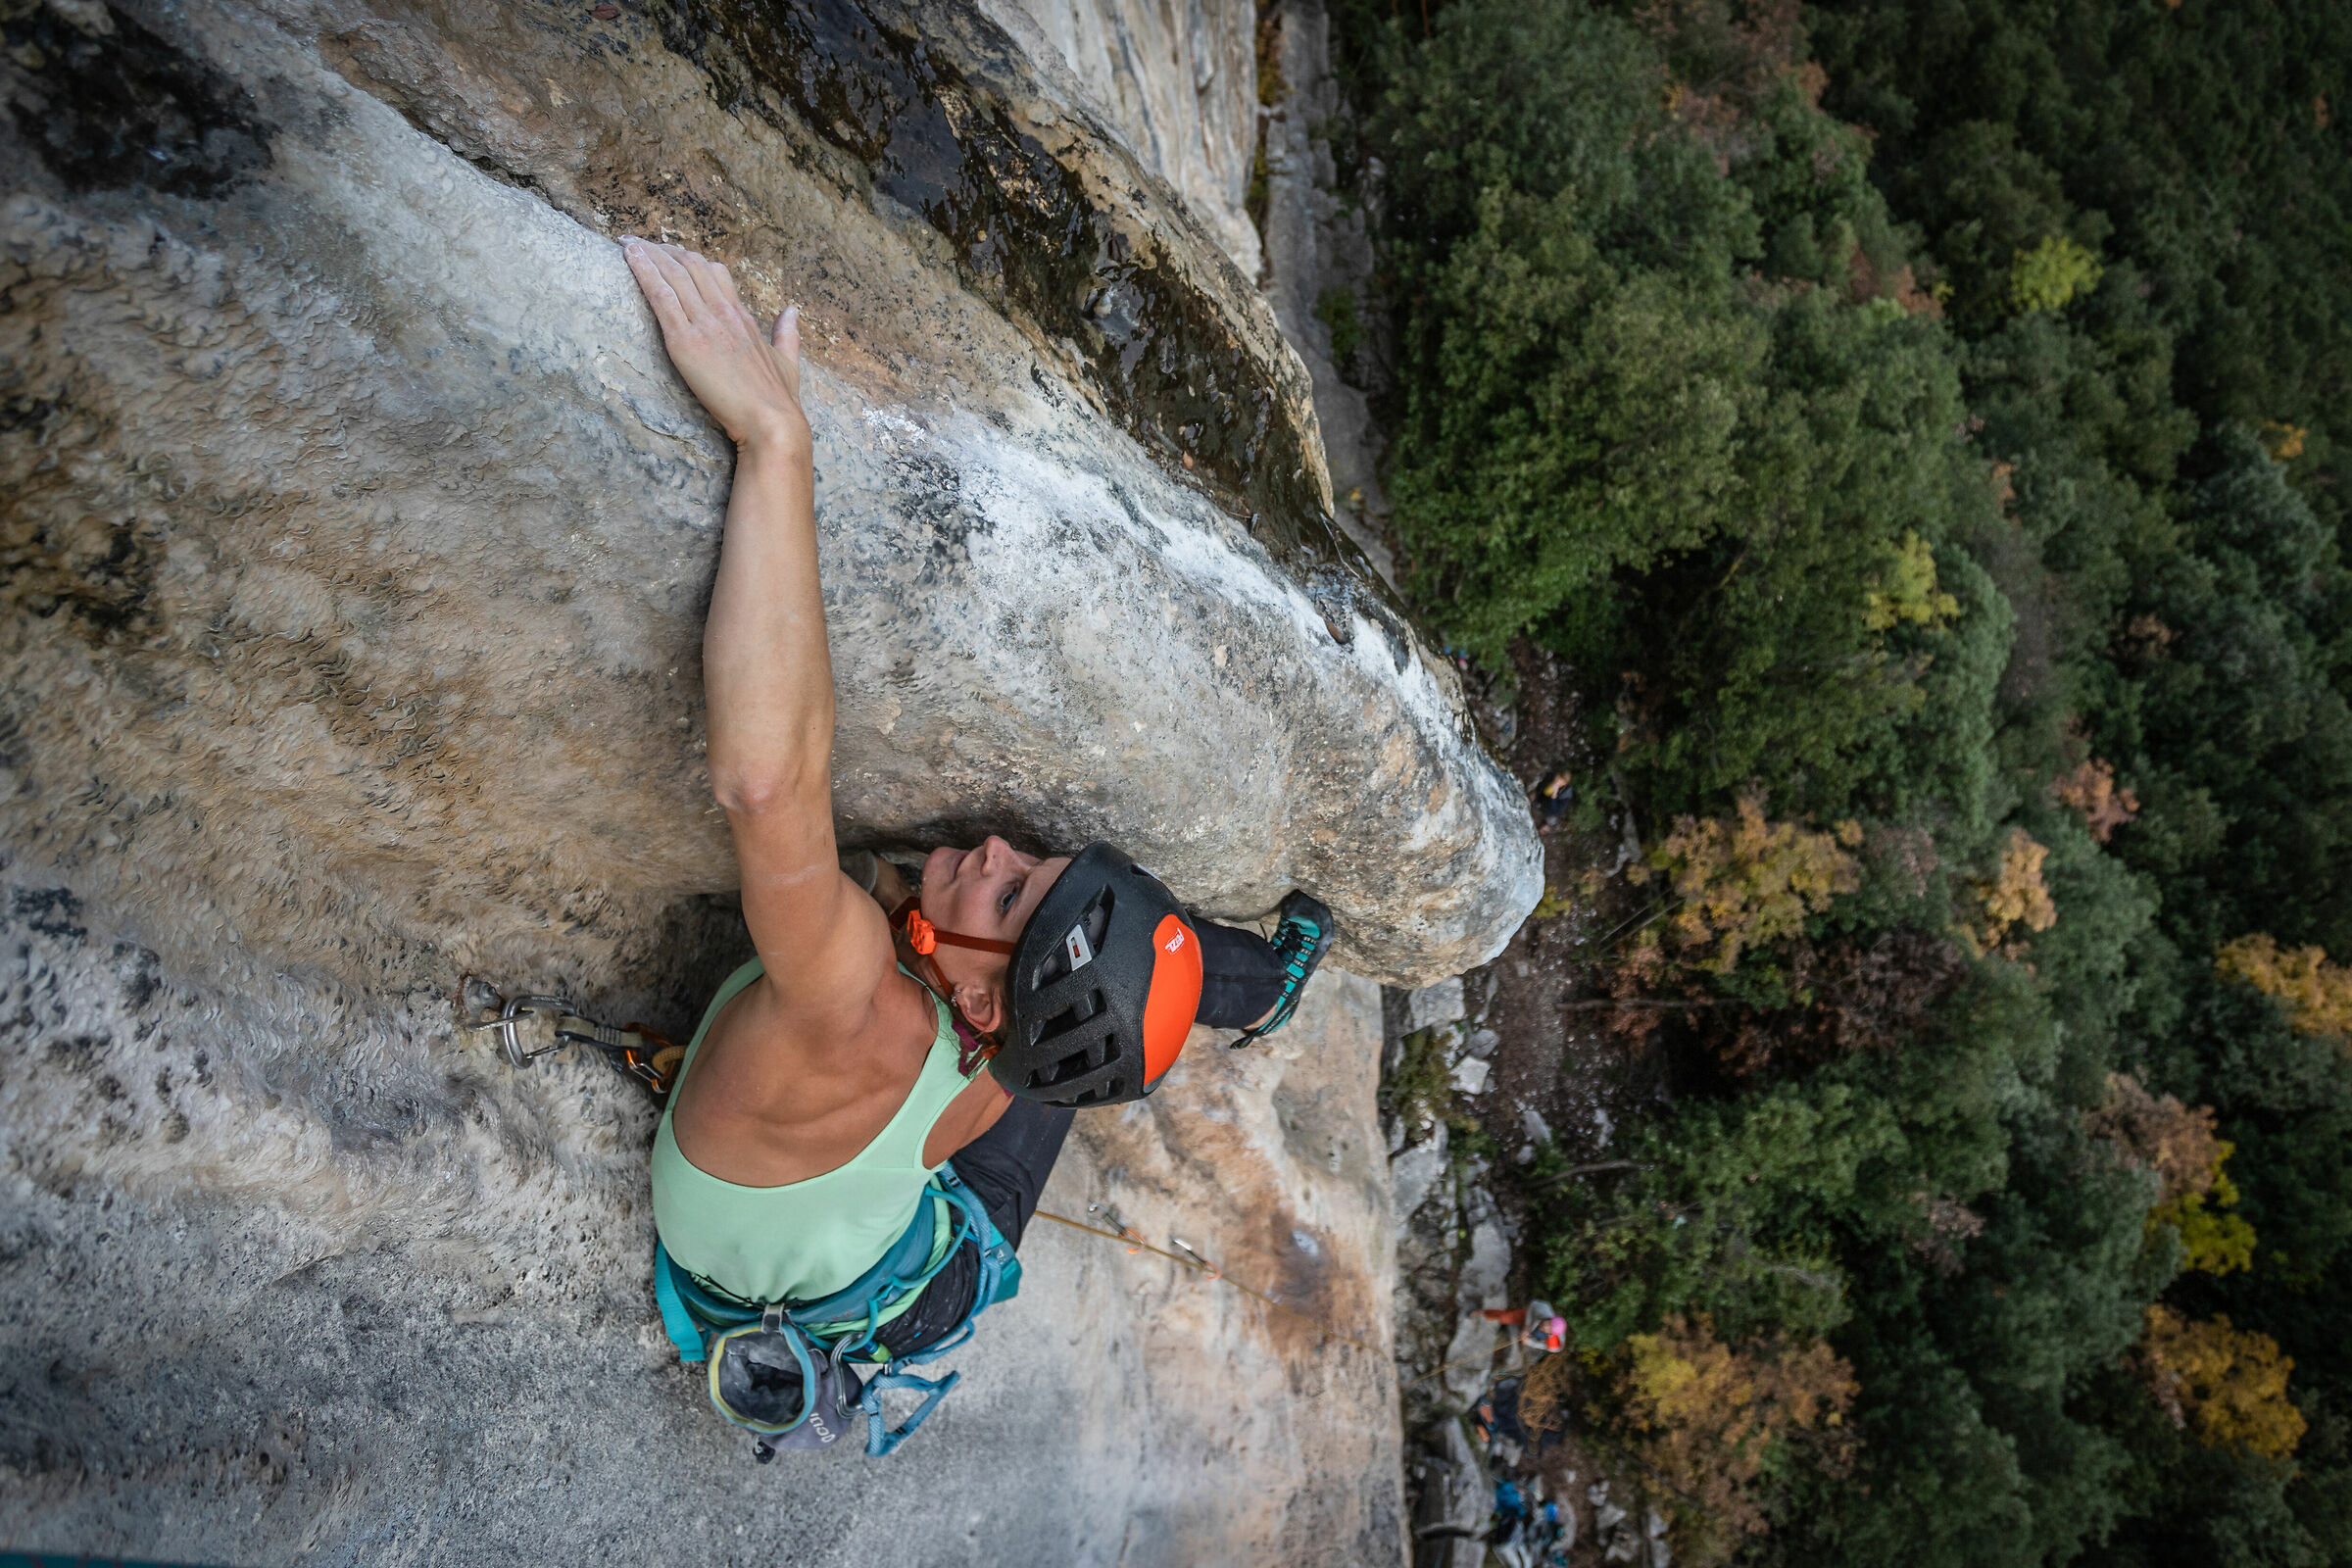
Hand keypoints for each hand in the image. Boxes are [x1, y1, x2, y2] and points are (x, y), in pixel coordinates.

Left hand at [623, 238, 807, 455]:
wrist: (772, 420)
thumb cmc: (778, 398)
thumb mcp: (787, 359)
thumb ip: (787, 332)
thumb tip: (792, 310)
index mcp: (743, 316)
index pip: (715, 273)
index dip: (690, 259)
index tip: (672, 255)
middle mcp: (723, 312)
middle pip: (691, 265)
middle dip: (664, 250)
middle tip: (641, 242)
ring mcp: (704, 324)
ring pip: (673, 274)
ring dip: (647, 254)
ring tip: (627, 241)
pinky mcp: (685, 342)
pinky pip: (660, 296)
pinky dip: (643, 271)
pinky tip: (629, 256)